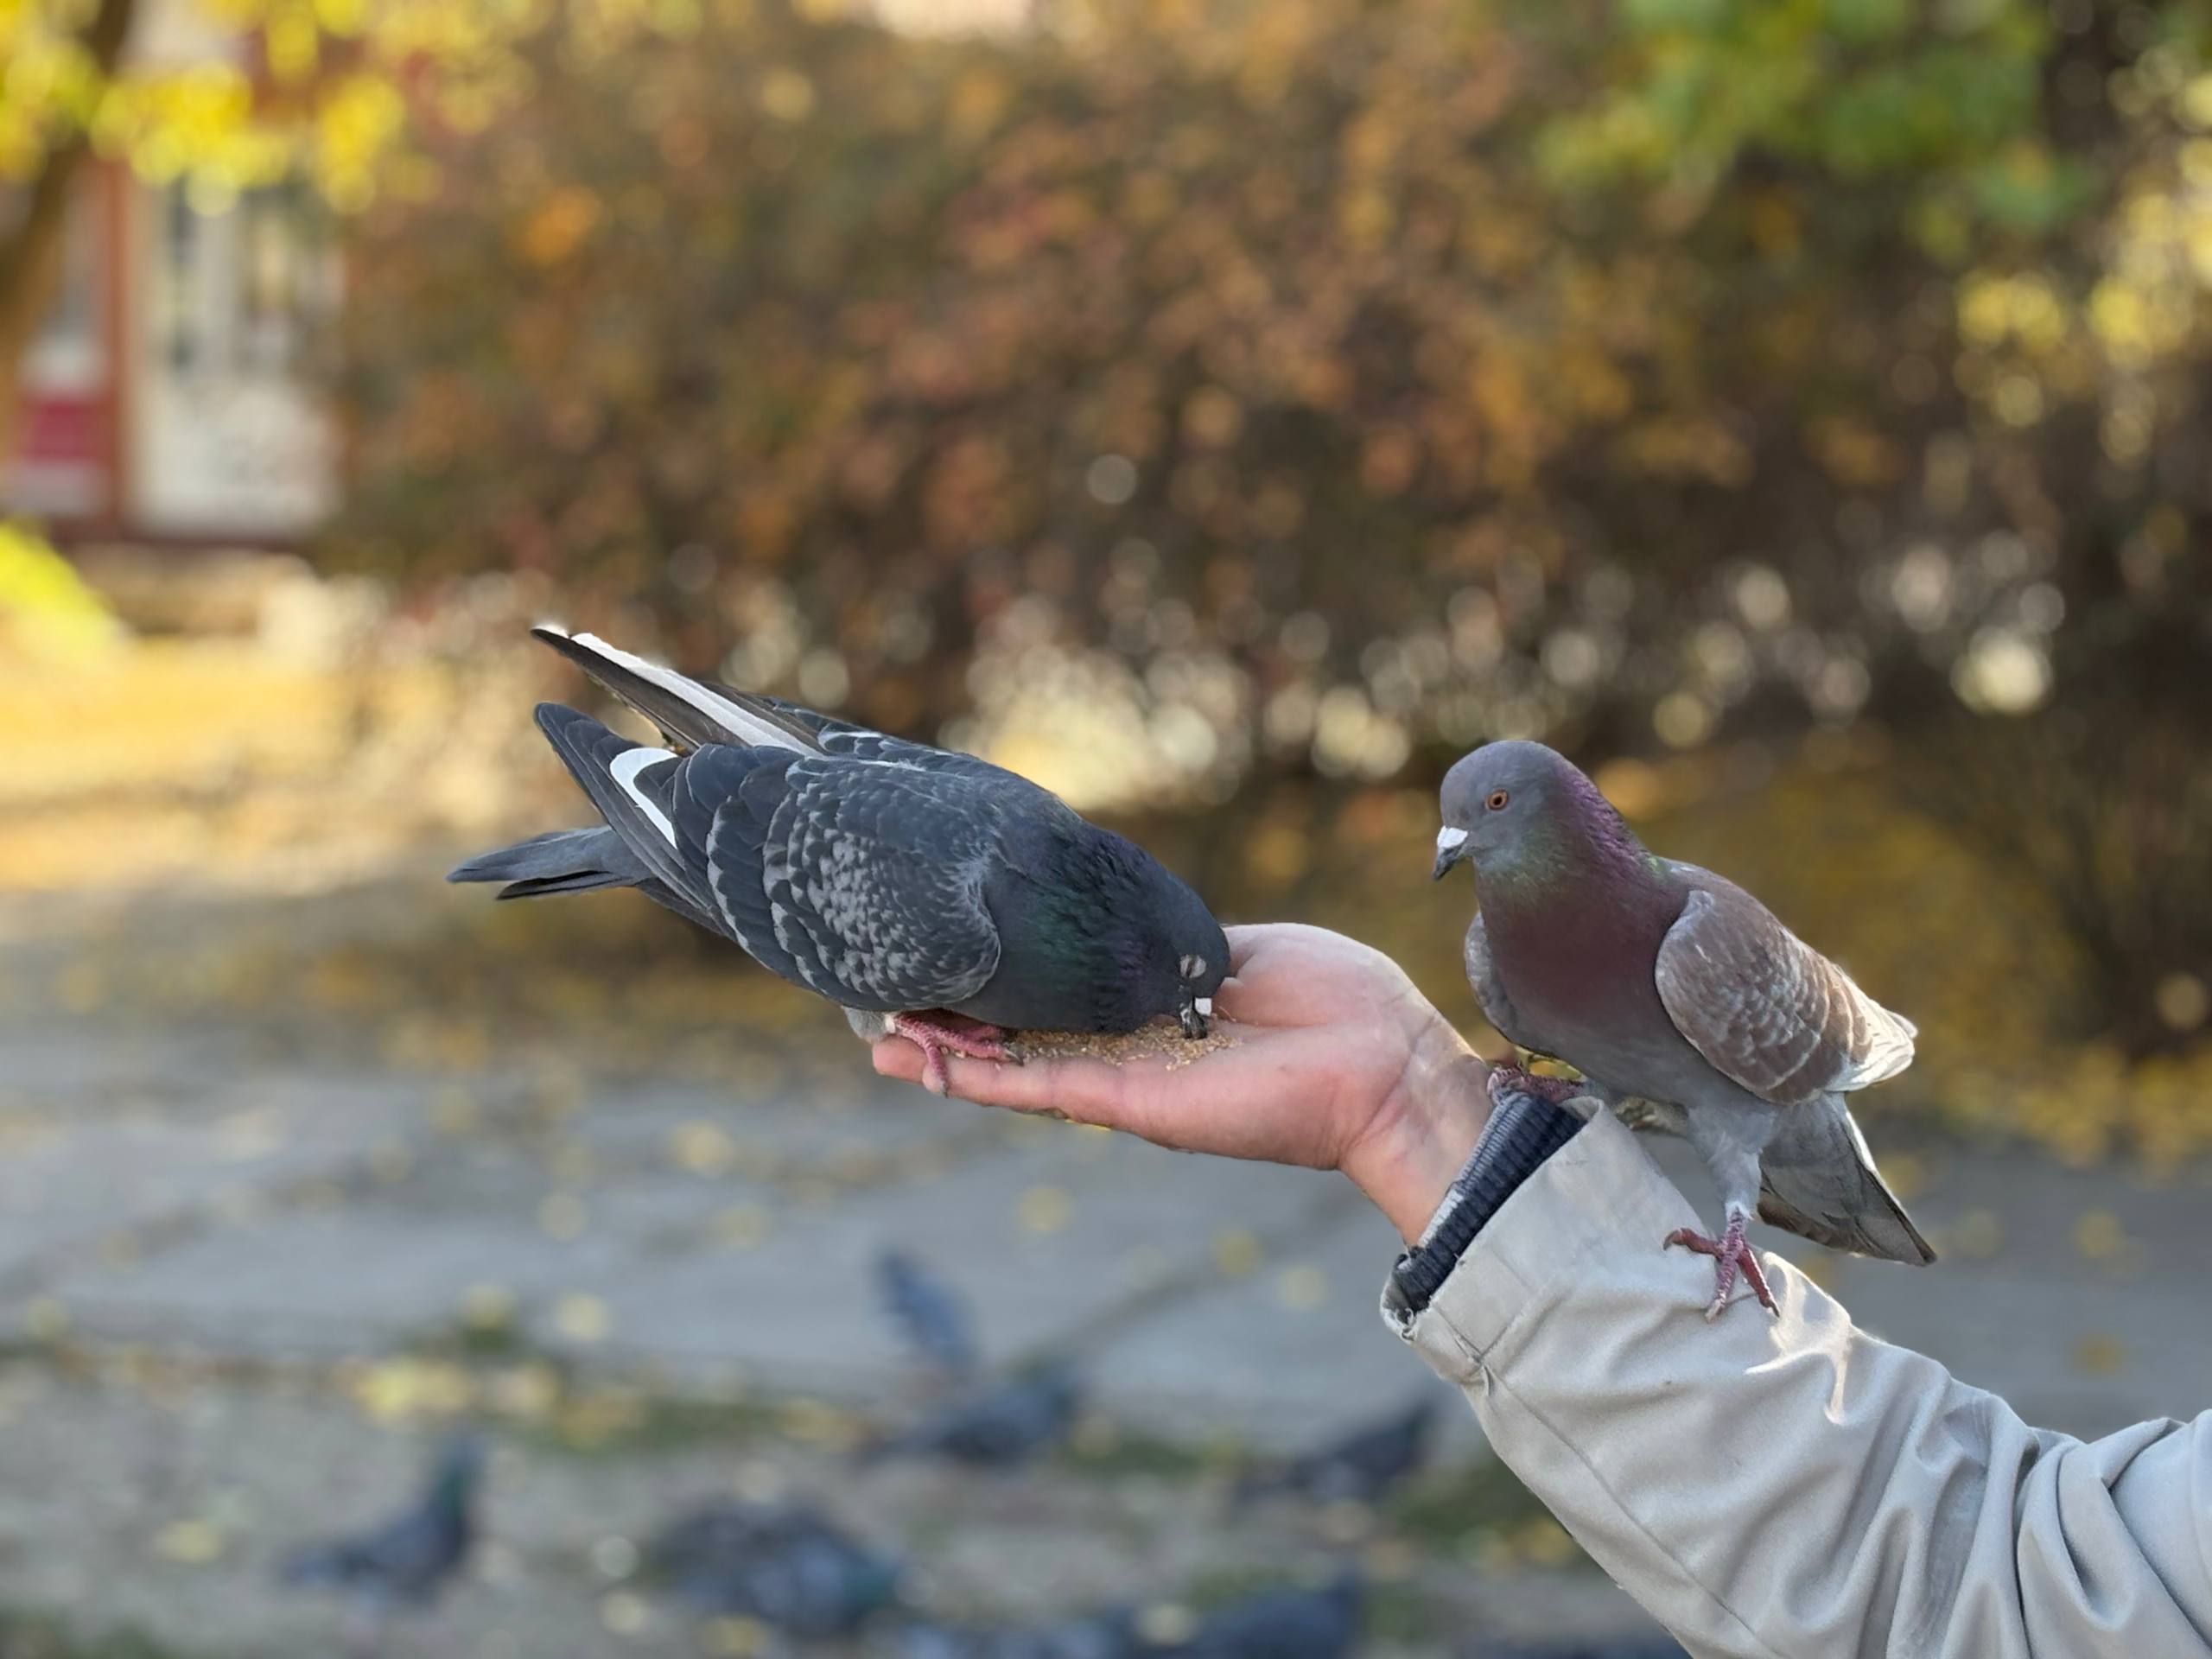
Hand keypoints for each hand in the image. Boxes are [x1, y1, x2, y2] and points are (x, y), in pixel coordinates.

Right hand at [870, 923, 1490, 1240]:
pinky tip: (921, 1066)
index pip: (1056, 998)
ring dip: (944, 1056)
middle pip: (1017, 1041)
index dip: (998, 984)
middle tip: (879, 1004)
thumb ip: (1167, 945)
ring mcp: (1123, 1079)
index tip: (942, 957)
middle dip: (950, 1026)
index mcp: (1151, 1011)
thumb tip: (1119, 923)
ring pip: (1012, 1070)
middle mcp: (1126, 1052)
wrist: (1383, 1059)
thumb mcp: (1233, 949)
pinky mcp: (1131, 1102)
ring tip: (878, 1037)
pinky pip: (1039, 1088)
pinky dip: (978, 1080)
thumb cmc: (1333, 1001)